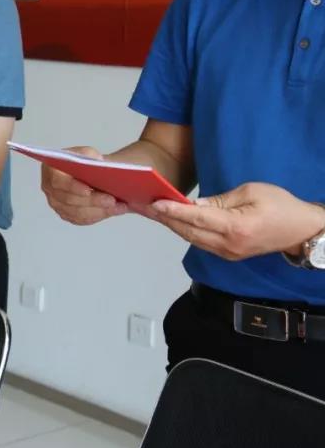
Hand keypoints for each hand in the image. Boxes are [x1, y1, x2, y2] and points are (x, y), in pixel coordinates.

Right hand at [40, 145, 127, 224]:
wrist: (88, 173)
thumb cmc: (86, 162)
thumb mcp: (87, 152)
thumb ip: (88, 156)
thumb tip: (96, 165)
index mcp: (50, 170)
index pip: (58, 181)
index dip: (72, 187)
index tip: (88, 191)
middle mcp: (49, 188)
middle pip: (69, 199)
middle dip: (92, 201)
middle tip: (111, 200)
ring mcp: (56, 203)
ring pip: (77, 212)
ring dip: (99, 211)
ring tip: (117, 206)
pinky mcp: (66, 214)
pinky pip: (81, 219)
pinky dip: (99, 215)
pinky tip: (113, 210)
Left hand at [148, 182, 324, 260]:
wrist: (302, 230)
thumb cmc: (281, 206)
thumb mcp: (251, 192)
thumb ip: (219, 200)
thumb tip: (193, 205)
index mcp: (236, 227)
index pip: (197, 218)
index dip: (174, 211)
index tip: (155, 203)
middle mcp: (229, 244)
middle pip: (189, 231)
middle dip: (166, 218)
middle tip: (146, 205)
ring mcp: (228, 253)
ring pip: (192, 238)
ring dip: (172, 225)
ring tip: (154, 211)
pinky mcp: (228, 255)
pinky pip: (200, 242)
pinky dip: (185, 231)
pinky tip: (174, 220)